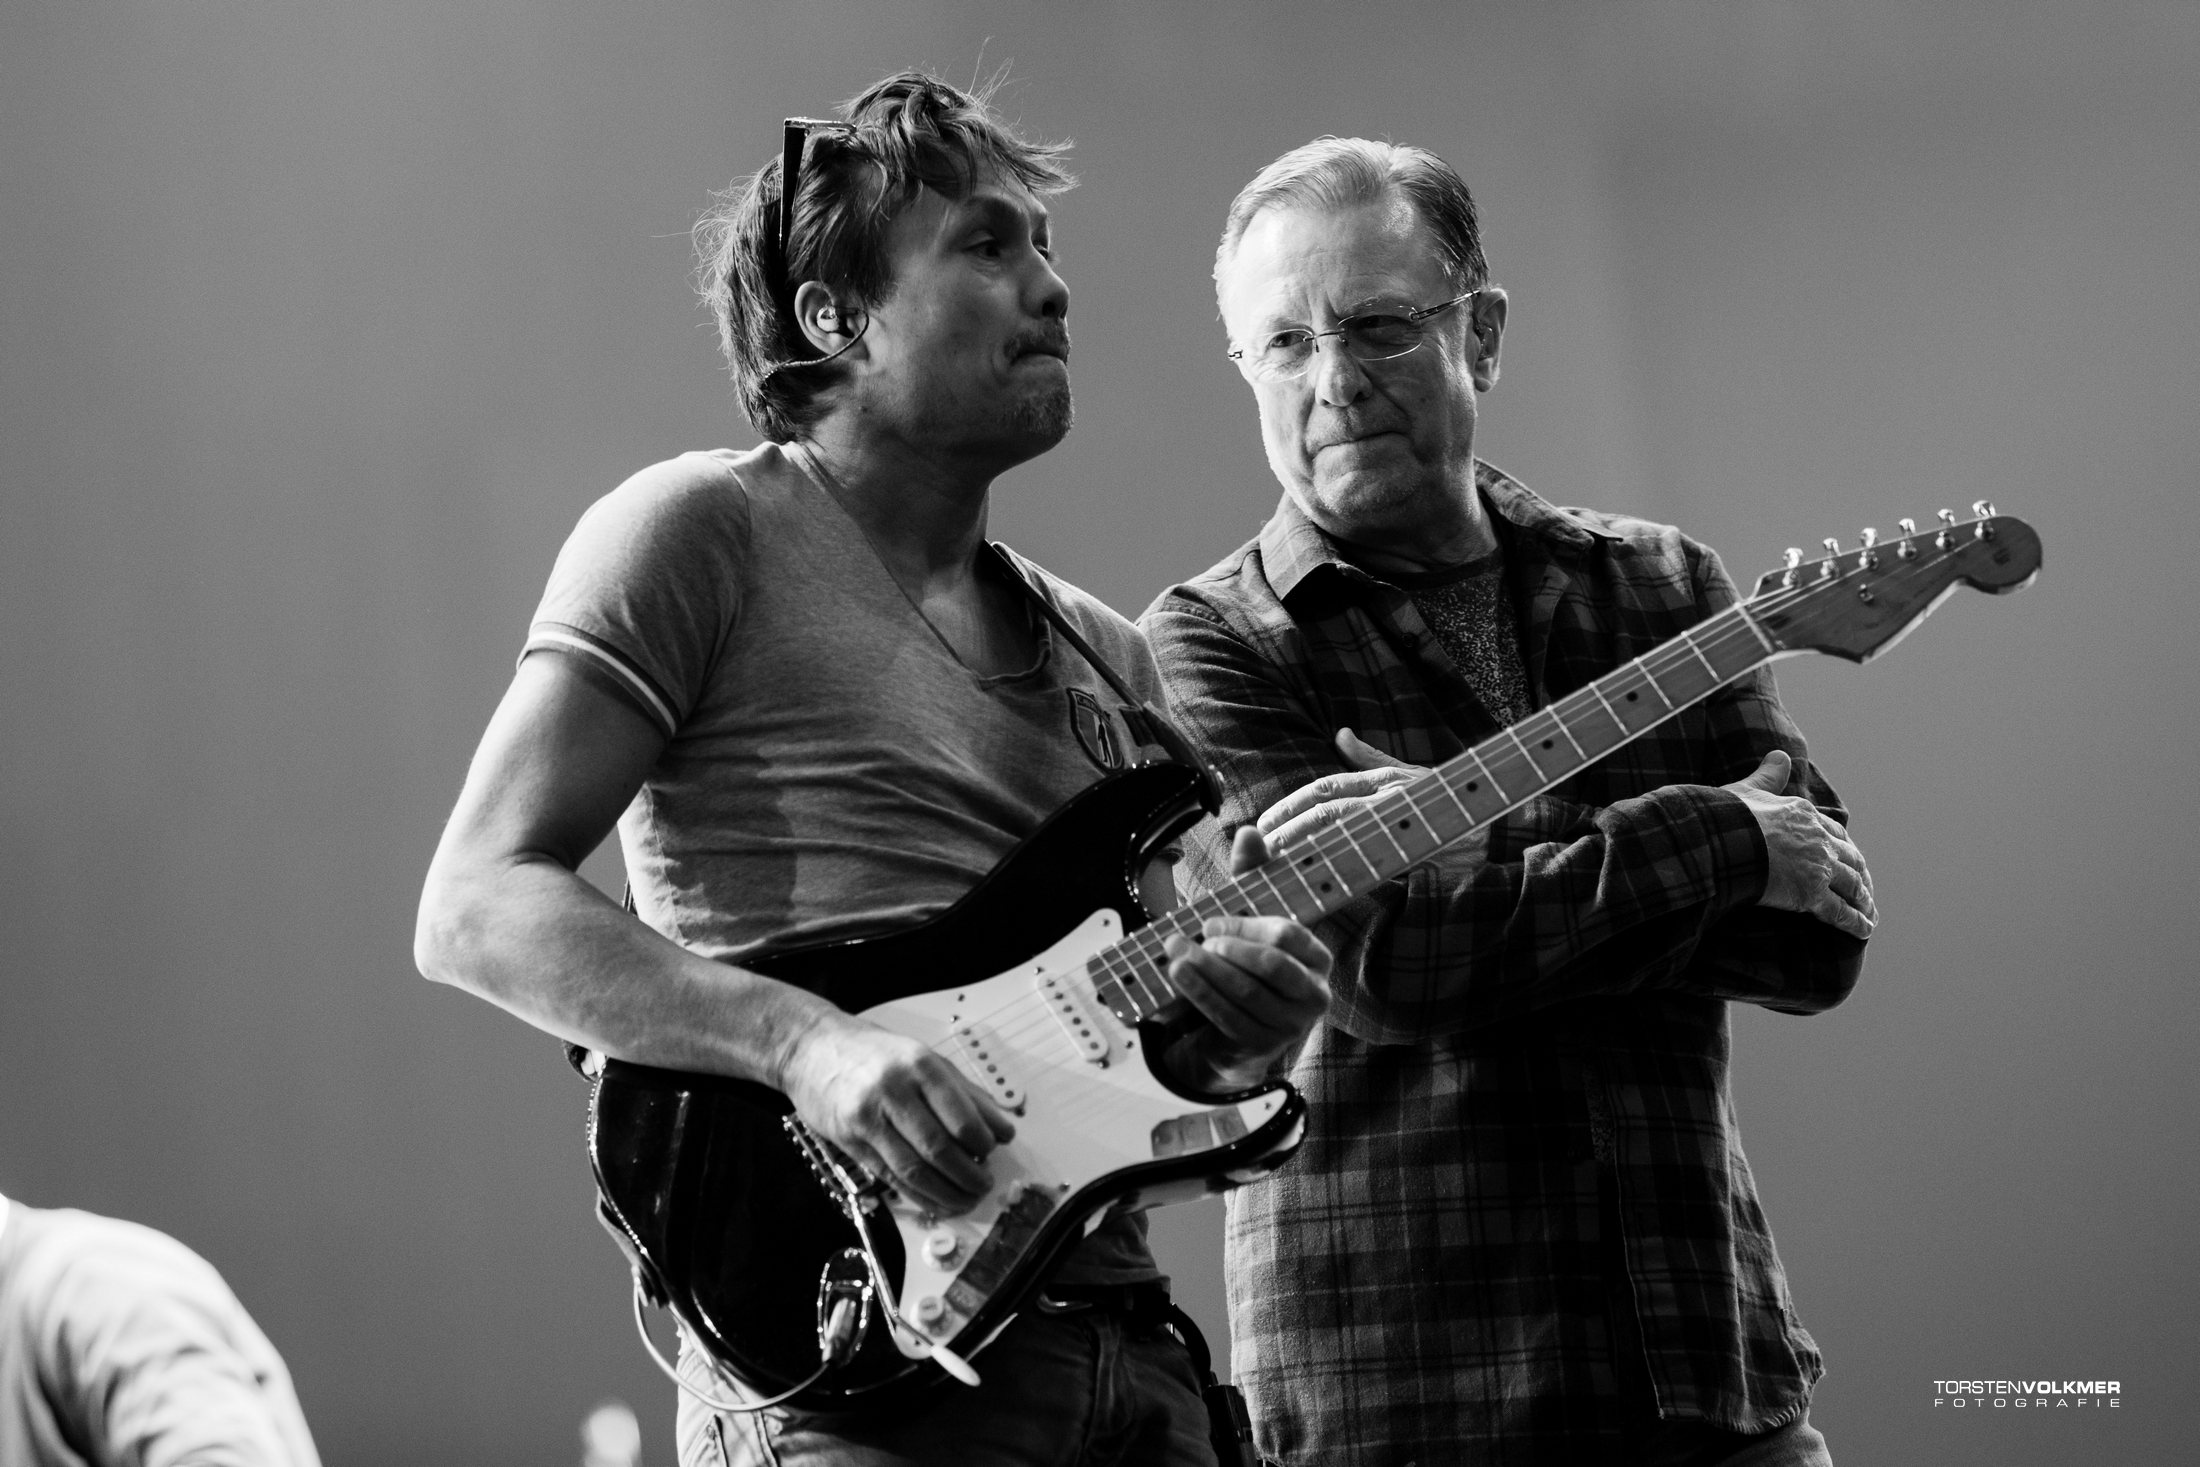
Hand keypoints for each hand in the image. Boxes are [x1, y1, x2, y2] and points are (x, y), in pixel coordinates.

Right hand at [777, 1014, 1016, 1216]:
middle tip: (984, 1185)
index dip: (982, 1145)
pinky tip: (936, 1201)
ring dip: (945, 1193)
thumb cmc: (874, 1053)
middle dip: (968, 1176)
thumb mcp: (926, 1059)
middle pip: (939, 1148)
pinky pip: (890, 1178)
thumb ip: (966, 1094)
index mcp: (920, 1067)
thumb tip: (1001, 1129)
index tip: (993, 1153)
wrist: (812, 1048)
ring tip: (965, 1200)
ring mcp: (868, 1118)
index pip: (960, 1118)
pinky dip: (917, 1196)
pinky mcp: (850, 1141)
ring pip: (913, 1170)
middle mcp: (894, 1091)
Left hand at [1164, 825, 1333, 1088]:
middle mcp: (1314, 993)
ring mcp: (1291, 1025)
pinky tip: (1179, 976)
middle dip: (1229, 948)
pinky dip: (1200, 994)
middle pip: (1271, 965)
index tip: (1211, 920)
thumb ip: (1252, 876)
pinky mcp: (1263, 1045)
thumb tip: (1249, 831)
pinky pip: (1228, 1017)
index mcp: (1317, 958)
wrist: (1235, 1030)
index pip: (1289, 935)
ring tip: (1175, 952)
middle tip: (1195, 936)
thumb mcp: (1250, 918)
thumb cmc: (1247, 964)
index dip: (1247, 926)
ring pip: (1245, 991)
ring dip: (1205, 970)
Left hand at [1258, 729, 1475, 858]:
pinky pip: (1370, 861)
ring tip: (1277, 860)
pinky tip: (1318, 878)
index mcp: (1382, 779)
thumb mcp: (1408, 774)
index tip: (1264, 823)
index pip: (1325, 788)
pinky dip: (1341, 868)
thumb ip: (1370, 759)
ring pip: (1342, 829)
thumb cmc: (1449, 800)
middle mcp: (1389, 795)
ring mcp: (1403, 820)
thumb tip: (1340, 733)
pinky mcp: (1415, 849)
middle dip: (1288, 827)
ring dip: (1305, 845)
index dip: (1291, 805)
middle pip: (1326, 809)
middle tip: (1261, 847)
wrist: (1497, 827)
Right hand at [1722, 749, 1876, 938]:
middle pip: (1851, 859)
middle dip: (1860, 874)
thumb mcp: (1750, 790)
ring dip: (1864, 899)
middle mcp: (1819, 841)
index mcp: (1805, 816)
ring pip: (1852, 885)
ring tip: (1869, 911)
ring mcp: (1819, 869)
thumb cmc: (1730, 817)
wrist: (1724, 841)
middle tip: (1865, 887)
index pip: (1834, 832)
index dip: (1843, 847)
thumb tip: (1780, 755)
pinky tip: (1865, 929)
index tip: (1848, 855)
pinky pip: (1840, 912)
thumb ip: (1768, 776)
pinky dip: (1856, 922)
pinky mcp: (1811, 895)